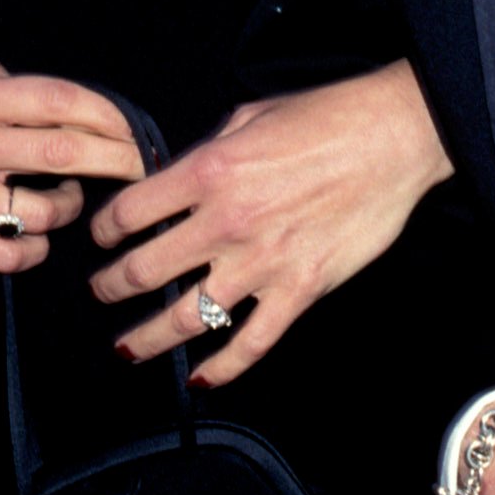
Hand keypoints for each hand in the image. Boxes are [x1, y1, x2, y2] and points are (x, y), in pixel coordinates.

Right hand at [0, 46, 146, 274]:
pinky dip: (35, 250)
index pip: (61, 102)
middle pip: (65, 154)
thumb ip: (12, 86)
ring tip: (70, 195)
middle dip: (116, 160)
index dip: (108, 115)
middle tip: (139, 166)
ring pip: (42, 213)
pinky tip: (39, 235)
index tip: (133, 127)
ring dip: (72, 206)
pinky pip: (4, 256)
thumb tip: (72, 110)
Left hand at [89, 60, 452, 380]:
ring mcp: (263, 261)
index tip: (101, 238)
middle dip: (111, 287)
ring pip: (186, 318)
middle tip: (101, 292)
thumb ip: (204, 153)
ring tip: (126, 347)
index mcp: (208, 171)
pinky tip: (200, 377)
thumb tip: (173, 180)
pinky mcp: (300, 289)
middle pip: (144, 271)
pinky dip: (221, 368)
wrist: (393, 138)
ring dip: (146, 338)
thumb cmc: (324, 118)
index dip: (103, 229)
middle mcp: (226, 221)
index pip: (129, 213)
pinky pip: (251, 343)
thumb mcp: (247, 117)